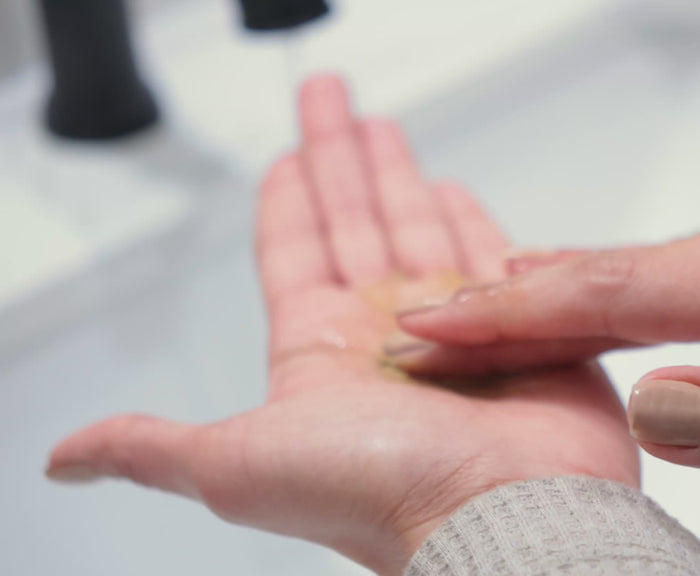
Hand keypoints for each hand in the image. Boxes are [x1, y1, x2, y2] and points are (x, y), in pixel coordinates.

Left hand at [46, 75, 638, 574]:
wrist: (501, 514)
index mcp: (320, 355)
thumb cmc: (382, 492)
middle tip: (332, 104)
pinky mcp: (516, 327)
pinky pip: (489, 259)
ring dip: (398, 178)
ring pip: (415, 230)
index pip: (295, 254)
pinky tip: (451, 192)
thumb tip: (69, 457)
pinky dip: (472, 224)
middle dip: (341, 160)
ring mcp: (453, 331)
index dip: (287, 202)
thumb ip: (154, 447)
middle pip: (354, 225)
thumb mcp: (238, 466)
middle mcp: (385, 338)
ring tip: (384, 131)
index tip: (284, 157)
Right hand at [394, 191, 699, 518]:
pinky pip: (691, 252)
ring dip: (563, 282)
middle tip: (431, 319)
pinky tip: (596, 278)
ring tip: (484, 302)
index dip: (517, 314)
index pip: (620, 298)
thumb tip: (656, 401)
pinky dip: (625, 274)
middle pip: (618, 265)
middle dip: (514, 295)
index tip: (439, 327)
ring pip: (651, 255)